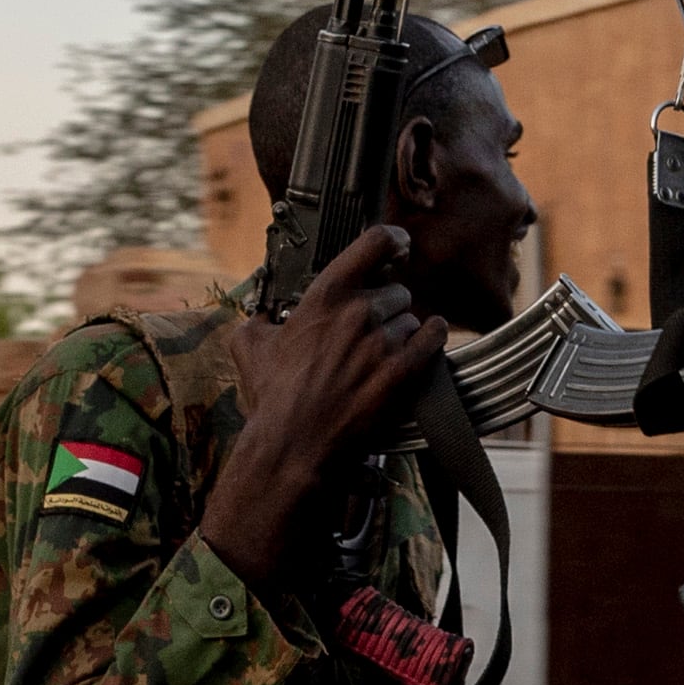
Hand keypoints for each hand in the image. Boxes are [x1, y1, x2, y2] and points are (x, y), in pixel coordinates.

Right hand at [197, 226, 445, 591]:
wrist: (297, 443)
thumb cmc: (276, 397)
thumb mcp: (251, 347)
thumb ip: (260, 319)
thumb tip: (262, 316)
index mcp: (324, 297)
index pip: (372, 244)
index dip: (391, 240)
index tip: (398, 245)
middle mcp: (358, 312)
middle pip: (395, 291)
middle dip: (387, 307)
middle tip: (372, 329)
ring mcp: (383, 341)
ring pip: (411, 318)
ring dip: (402, 331)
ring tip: (383, 353)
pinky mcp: (404, 371)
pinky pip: (432, 338)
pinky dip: (432, 337)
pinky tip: (425, 342)